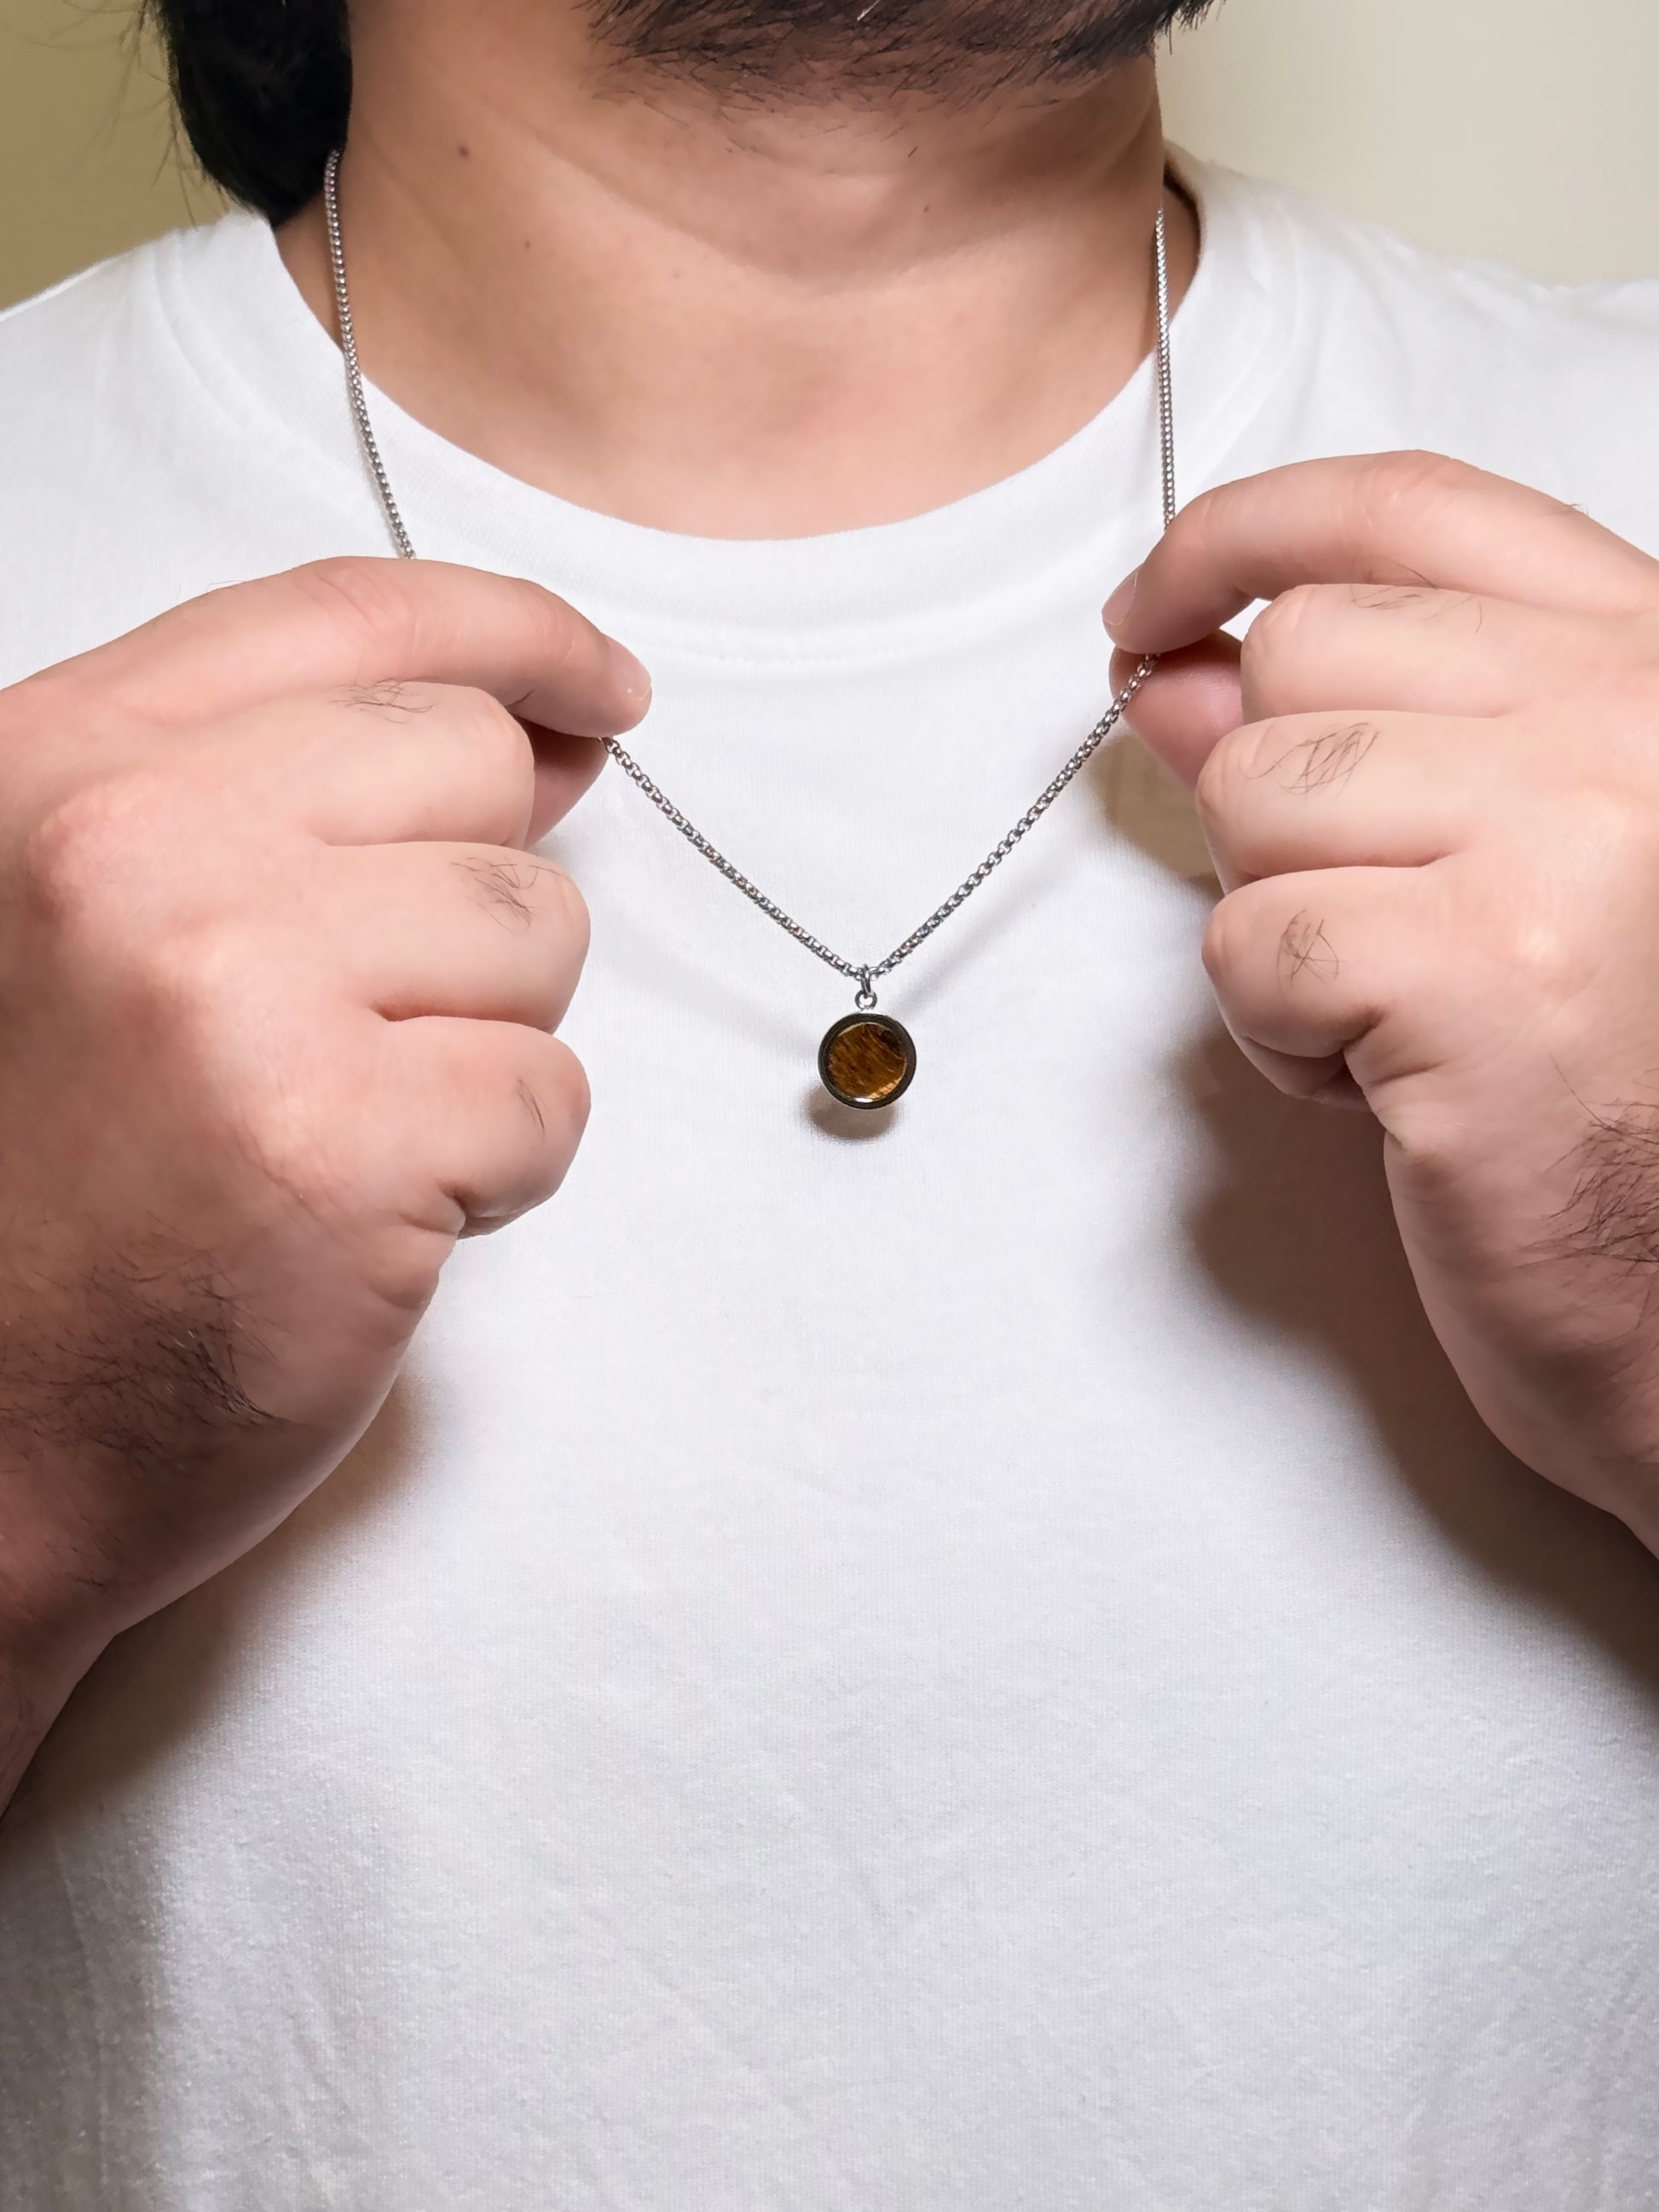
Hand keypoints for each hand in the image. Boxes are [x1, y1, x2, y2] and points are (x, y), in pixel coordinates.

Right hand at [0, 558, 647, 1769]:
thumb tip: (543, 738)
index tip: (600, 688)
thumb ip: (276, 798)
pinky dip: (501, 1167)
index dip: (512, 635)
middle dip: (472, 897)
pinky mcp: (340, 1146)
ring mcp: (238, 993)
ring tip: (350, 1124)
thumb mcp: (84, 924)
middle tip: (381, 1018)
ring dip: (486, 1038)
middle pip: (470, 766)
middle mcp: (136, 848)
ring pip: (536, 930)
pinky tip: (377, 1216)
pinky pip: (549, 1093)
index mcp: (62, 766)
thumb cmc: (43, 1193)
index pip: (348, 614)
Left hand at [1105, 453, 1658, 1547]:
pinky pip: (1251, 943)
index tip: (1153, 604)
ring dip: (1283, 925)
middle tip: (1371, 921)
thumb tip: (1169, 666)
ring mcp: (1569, 837)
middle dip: (1277, 798)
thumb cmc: (1606, 1085)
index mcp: (1650, 663)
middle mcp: (1632, 718)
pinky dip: (1280, 1035)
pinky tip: (1394, 1087)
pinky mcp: (1485, 973)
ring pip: (1255, 793)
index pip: (1411, 506)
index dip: (1243, 535)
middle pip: (1304, 653)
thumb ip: (1348, 737)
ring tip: (1402, 1018)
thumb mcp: (1491, 863)